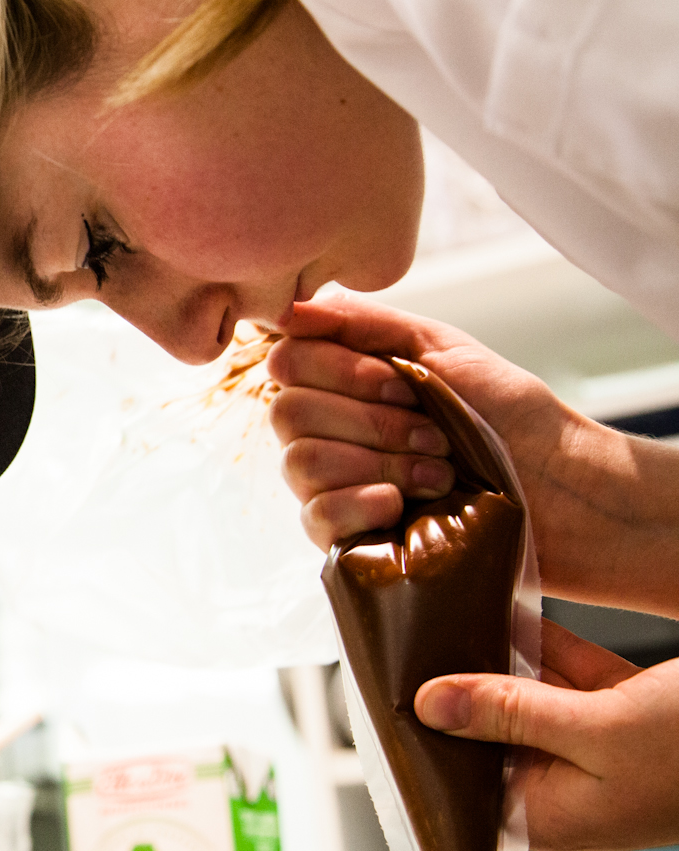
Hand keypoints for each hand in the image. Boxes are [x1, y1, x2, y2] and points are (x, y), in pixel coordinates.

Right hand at [266, 295, 678, 614]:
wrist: (563, 491)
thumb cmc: (511, 417)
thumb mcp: (441, 348)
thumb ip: (363, 322)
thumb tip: (291, 309)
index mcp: (344, 385)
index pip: (287, 363)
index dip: (340, 371)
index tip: (401, 383)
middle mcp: (328, 433)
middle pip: (288, 413)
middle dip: (371, 421)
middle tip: (434, 435)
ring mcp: (332, 488)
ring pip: (301, 463)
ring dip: (378, 462)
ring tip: (437, 474)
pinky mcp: (348, 541)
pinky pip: (314, 517)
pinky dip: (357, 504)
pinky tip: (400, 506)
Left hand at [416, 619, 678, 850]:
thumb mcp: (600, 734)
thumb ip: (515, 715)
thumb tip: (430, 704)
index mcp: (549, 812)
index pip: (459, 781)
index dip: (424, 738)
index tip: (386, 691)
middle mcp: (564, 783)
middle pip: (486, 730)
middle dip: (453, 684)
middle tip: (404, 632)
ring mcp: (593, 746)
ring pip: (523, 694)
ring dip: (492, 653)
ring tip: (443, 609)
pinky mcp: (622, 708)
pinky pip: (565, 670)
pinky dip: (540, 640)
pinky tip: (505, 604)